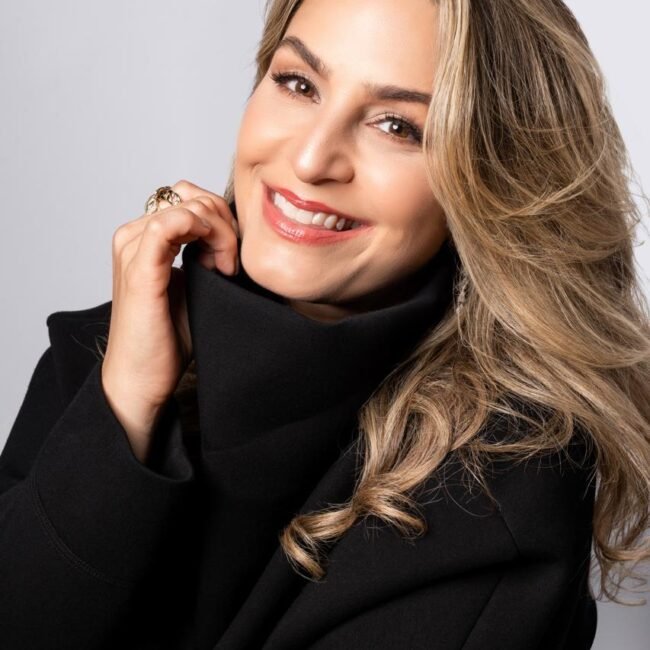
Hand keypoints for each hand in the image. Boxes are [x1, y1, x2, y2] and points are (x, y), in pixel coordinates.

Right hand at [100, 180, 239, 462]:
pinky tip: (216, 265)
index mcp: (144, 237)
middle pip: (193, 199)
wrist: (142, 380)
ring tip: (226, 270)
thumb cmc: (167, 337)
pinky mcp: (139, 269)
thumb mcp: (195, 284)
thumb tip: (231, 230)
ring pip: (188, 207)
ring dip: (219, 234)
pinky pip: (169, 225)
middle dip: (225, 226)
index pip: (191, 200)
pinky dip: (203, 235)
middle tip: (231, 266)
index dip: (221, 221)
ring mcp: (132, 249)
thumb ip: (204, 252)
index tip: (233, 259)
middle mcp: (133, 236)